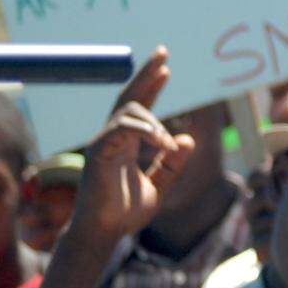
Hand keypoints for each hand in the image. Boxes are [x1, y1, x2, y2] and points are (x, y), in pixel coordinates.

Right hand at [69, 48, 194, 246]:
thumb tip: (188, 139)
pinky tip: (161, 142)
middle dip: (146, 74)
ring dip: (154, 121)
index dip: (152, 85)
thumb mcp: (159, 185)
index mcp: (127, 142)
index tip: (166, 68)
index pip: (139, 106)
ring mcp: (104, 143)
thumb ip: (172, 164)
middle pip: (129, 96)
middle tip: (163, 53)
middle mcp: (114, 137)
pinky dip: (145, 131)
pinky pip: (122, 128)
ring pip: (129, 111)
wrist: (105, 234)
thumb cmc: (125, 212)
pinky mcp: (99, 152)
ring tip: (165, 143)